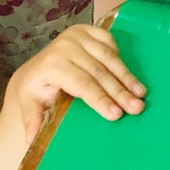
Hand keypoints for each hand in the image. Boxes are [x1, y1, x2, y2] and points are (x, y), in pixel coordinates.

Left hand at [6, 26, 145, 140]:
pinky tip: (131, 77)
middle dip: (120, 91)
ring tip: (141, 94)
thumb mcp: (28, 105)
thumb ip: (31, 119)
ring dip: (127, 77)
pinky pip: (110, 43)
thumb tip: (31, 140)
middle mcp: (65, 46)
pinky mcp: (89, 30)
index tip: (116, 114)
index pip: (81, 83)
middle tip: (136, 108)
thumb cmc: (35, 91)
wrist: (35, 68)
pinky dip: (122, 60)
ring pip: (108, 57)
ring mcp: (78, 35)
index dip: (100, 99)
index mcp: (51, 64)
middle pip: (99, 72)